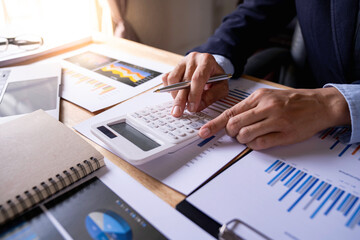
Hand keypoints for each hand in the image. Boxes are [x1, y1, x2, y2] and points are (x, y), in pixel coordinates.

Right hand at [162, 52, 227, 116]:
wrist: (211, 68)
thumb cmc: (217, 78)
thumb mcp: (222, 87)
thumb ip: (212, 96)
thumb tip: (197, 106)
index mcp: (207, 61)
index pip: (198, 78)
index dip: (194, 94)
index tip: (192, 108)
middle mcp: (193, 59)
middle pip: (184, 80)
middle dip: (180, 99)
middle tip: (178, 112)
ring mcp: (182, 62)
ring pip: (173, 79)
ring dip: (175, 95)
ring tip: (181, 104)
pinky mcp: (174, 67)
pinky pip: (166, 78)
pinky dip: (169, 89)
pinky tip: (176, 95)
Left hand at [198, 87, 350, 149]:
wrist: (319, 104)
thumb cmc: (292, 101)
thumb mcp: (269, 96)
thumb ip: (250, 107)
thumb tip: (231, 121)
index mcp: (259, 97)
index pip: (230, 112)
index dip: (215, 124)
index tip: (203, 132)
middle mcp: (266, 107)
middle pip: (234, 125)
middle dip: (231, 133)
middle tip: (237, 133)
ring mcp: (276, 120)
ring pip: (245, 135)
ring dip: (243, 140)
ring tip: (251, 136)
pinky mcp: (285, 134)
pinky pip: (260, 144)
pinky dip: (255, 145)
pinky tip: (260, 141)